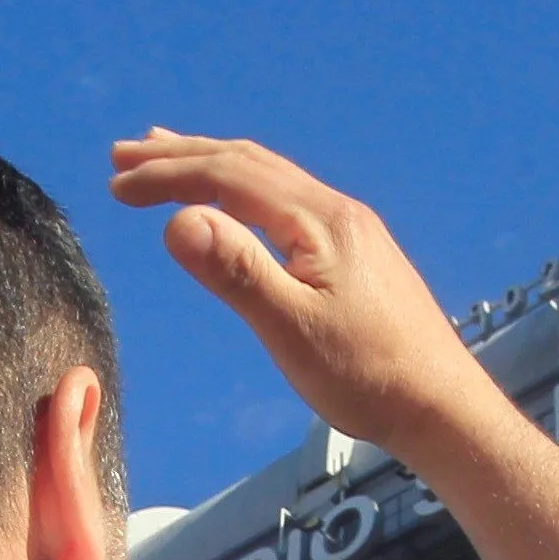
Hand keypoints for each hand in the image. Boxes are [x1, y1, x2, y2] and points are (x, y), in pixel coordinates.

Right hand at [109, 131, 512, 460]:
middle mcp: (335, 211)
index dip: (168, 175)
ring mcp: (348, 230)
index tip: (116, 182)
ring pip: (269, 178)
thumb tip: (179, 220)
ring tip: (168, 156)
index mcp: (319, 221)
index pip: (229, 177)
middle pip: (248, 164)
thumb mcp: (292, 330)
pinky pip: (285, 200)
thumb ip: (236, 272)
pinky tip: (235, 206)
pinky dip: (243, 190)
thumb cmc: (369, 377)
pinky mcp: (355, 254)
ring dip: (213, 165)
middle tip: (123, 153)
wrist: (442, 406)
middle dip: (182, 156)